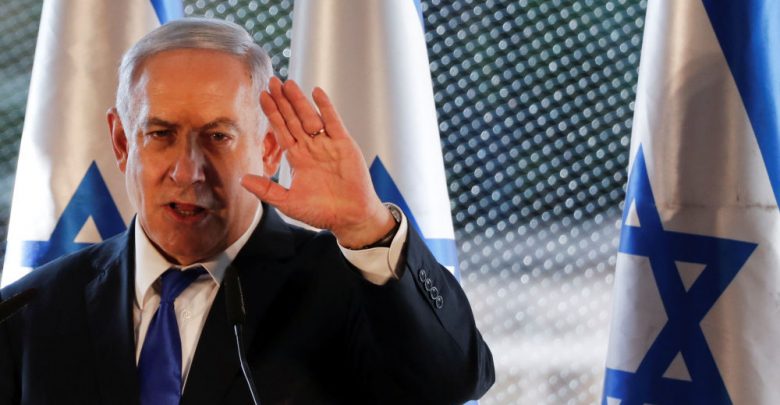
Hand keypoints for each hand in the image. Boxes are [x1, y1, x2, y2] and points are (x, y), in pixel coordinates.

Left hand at [241, 77, 394, 248]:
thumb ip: (267, 190)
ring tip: (288, 83)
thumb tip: (243, 180)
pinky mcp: (344, 144)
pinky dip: (325, 107)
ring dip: (299, 100)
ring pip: (310, 117)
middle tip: (272, 81)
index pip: (282, 131)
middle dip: (282, 101)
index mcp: (298, 159)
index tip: (262, 97)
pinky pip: (333, 122)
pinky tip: (316, 93)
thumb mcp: (288, 203)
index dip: (272, 114)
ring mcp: (327, 144)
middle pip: (293, 119)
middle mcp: (311, 148)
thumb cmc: (322, 212)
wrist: (350, 216)